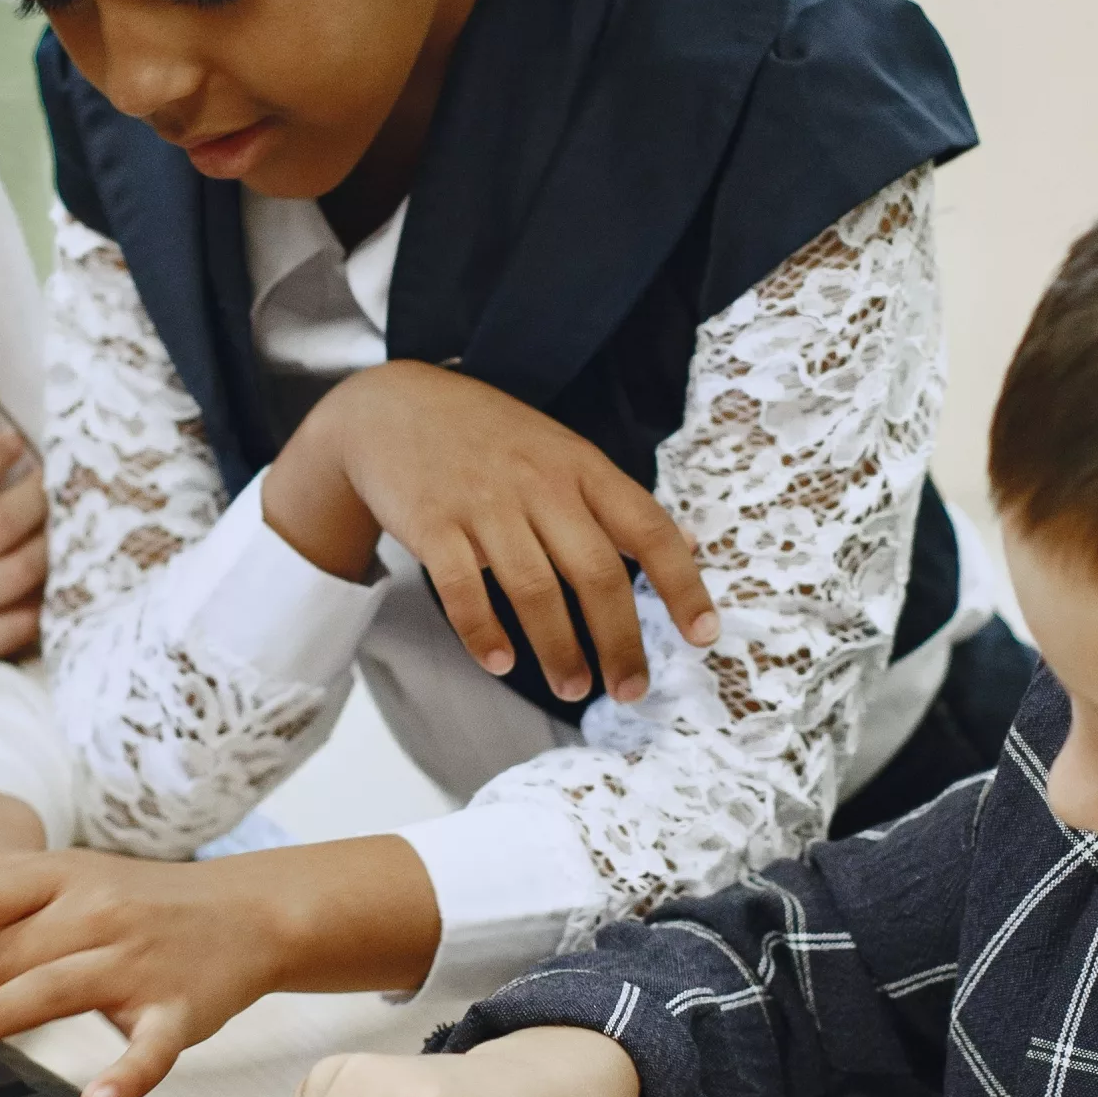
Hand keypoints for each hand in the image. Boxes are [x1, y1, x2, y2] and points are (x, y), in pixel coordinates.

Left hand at [0, 828, 442, 1096]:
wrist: (249, 913)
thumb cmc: (134, 900)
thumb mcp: (55, 872)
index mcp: (55, 878)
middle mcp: (93, 911)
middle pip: (0, 953)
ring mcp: (140, 960)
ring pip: (59, 987)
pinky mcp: (185, 1009)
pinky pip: (156, 1045)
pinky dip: (129, 1074)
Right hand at [263, 362, 717, 706]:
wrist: (394, 406)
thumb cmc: (491, 438)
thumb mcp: (564, 451)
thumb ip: (618, 501)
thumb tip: (686, 544)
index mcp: (582, 467)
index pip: (647, 529)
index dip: (681, 585)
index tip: (703, 636)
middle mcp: (540, 484)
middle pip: (595, 573)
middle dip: (619, 640)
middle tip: (631, 691)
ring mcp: (485, 504)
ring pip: (534, 589)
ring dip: (558, 649)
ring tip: (574, 688)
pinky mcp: (433, 524)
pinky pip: (462, 589)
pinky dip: (483, 632)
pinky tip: (500, 663)